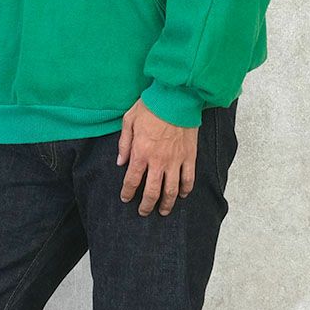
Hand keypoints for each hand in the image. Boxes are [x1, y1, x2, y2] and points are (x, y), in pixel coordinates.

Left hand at [116, 99, 198, 216]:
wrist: (177, 97)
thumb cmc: (151, 106)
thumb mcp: (129, 120)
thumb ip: (124, 144)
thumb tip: (120, 162)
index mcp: (141, 153)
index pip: (132, 181)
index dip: (127, 192)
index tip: (125, 198)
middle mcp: (158, 161)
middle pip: (151, 192)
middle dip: (146, 205)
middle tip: (143, 212)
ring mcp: (175, 161)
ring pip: (171, 191)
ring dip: (166, 204)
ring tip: (163, 211)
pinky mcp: (189, 157)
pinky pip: (188, 179)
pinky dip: (185, 190)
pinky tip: (181, 195)